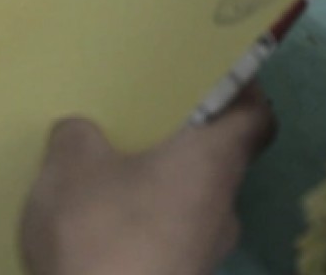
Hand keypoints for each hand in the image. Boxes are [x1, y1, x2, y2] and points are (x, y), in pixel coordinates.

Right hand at [20, 86, 274, 274]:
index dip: (239, 90)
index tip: (207, 73)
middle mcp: (221, 206)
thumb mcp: (70, 164)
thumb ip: (78, 136)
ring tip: (102, 167)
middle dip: (180, 138)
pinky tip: (93, 216)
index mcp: (211, 163)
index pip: (254, 117)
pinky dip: (138, 219)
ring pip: (186, 200)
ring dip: (154, 182)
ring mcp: (202, 252)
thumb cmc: (99, 230)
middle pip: (215, 159)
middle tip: (135, 115)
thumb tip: (84, 132)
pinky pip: (163, 234)